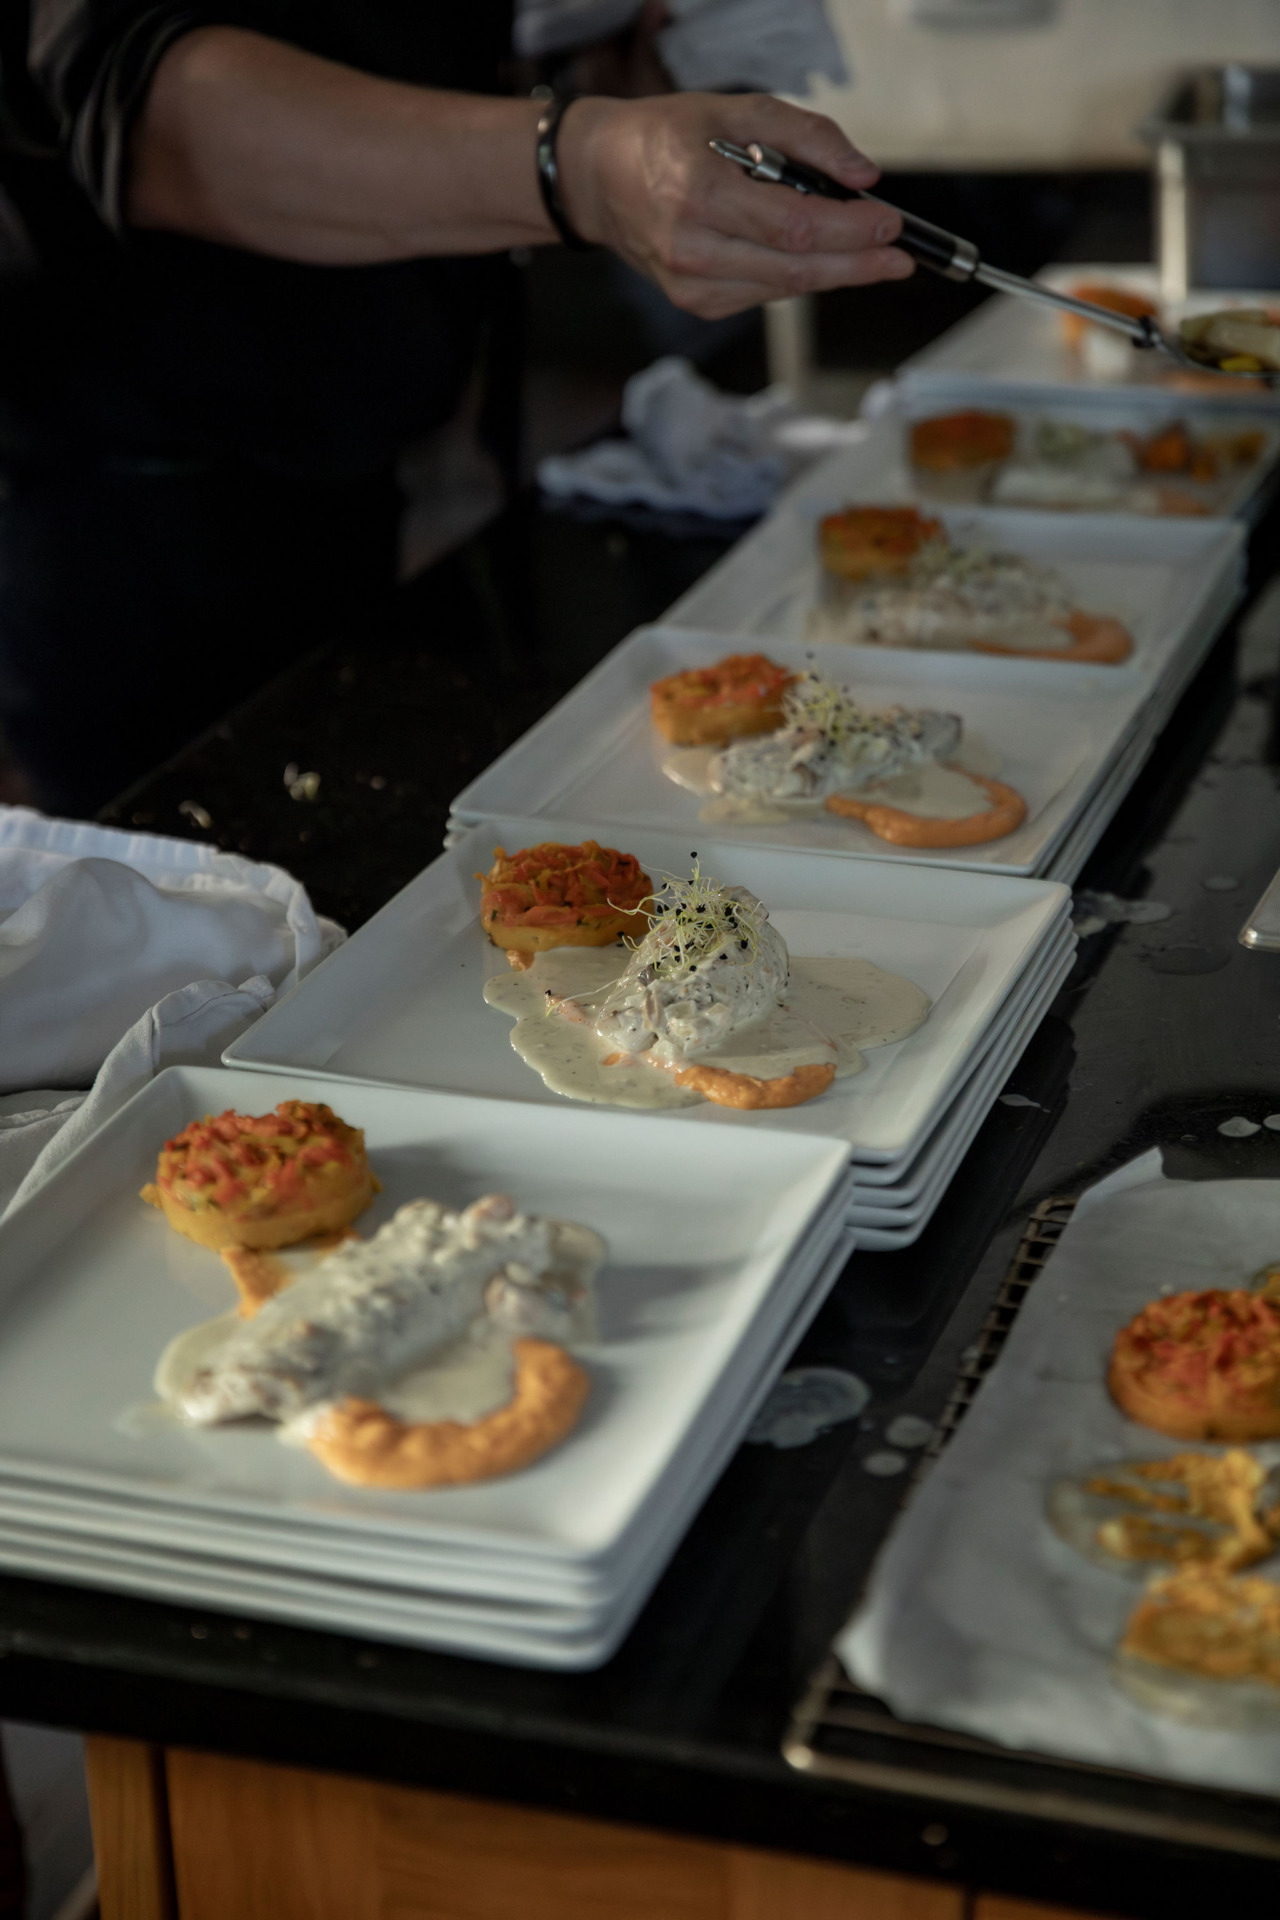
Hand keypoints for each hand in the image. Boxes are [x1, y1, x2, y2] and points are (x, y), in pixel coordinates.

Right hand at [556, 92, 912, 318]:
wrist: (601, 179)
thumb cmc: (665, 138)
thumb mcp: (736, 110)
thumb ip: (806, 137)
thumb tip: (862, 175)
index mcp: (699, 193)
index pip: (794, 225)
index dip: (850, 230)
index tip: (889, 226)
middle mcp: (692, 249)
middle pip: (796, 268)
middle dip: (856, 264)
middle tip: (899, 259)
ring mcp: (692, 285)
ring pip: (784, 288)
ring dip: (833, 272)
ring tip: (869, 256)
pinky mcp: (695, 302)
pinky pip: (764, 294)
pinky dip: (796, 274)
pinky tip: (812, 258)